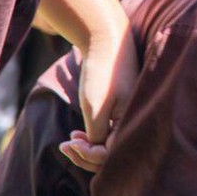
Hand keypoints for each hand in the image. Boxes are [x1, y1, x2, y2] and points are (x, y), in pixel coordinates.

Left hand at [60, 23, 139, 173]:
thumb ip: (96, 135)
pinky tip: (76, 135)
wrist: (106, 40)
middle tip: (64, 145)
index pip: (109, 155)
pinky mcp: (119, 110)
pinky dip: (90, 138)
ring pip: (106, 146)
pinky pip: (106, 134)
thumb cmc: (102, 73)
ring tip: (69, 141)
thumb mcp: (95, 107)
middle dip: (85, 155)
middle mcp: (132, 122)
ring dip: (86, 148)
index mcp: (131, 122)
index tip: (68, 142)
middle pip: (109, 155)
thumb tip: (96, 152)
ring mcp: (125, 116)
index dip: (87, 155)